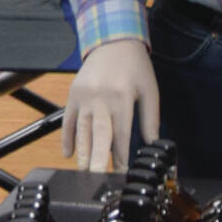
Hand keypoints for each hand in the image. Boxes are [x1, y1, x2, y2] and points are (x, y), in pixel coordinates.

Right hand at [61, 40, 159, 174]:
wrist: (113, 40)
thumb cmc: (135, 66)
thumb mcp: (149, 90)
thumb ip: (150, 119)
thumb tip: (154, 145)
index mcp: (121, 99)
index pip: (121, 136)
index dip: (120, 158)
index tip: (121, 174)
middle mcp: (100, 99)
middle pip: (98, 136)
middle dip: (97, 161)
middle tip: (95, 181)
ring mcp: (84, 98)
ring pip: (81, 131)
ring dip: (82, 154)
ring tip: (83, 172)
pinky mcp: (73, 95)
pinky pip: (67, 121)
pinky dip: (67, 138)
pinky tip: (68, 153)